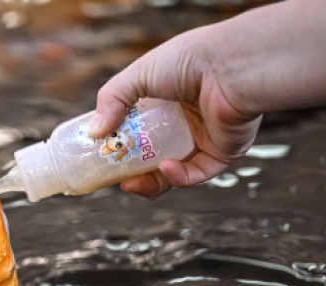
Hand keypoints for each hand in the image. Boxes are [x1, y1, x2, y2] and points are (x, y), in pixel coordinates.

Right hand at [88, 28, 261, 198]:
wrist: (230, 67)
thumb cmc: (189, 61)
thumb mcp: (139, 74)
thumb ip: (112, 100)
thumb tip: (94, 133)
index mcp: (167, 101)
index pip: (139, 129)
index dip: (121, 144)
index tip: (102, 154)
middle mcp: (185, 121)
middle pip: (152, 156)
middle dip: (132, 171)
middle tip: (114, 177)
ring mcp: (203, 139)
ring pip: (173, 173)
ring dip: (150, 182)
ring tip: (131, 184)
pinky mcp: (221, 153)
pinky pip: (197, 173)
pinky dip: (179, 176)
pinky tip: (165, 168)